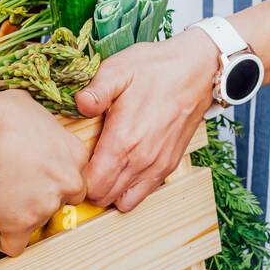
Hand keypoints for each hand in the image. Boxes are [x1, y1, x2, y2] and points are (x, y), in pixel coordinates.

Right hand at [0, 90, 88, 255]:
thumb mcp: (28, 105)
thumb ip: (40, 120)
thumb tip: (29, 117)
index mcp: (75, 154)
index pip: (76, 174)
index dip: (54, 175)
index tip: (35, 174)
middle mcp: (68, 182)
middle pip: (65, 201)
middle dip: (45, 198)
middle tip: (19, 190)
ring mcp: (46, 206)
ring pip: (39, 222)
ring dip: (21, 216)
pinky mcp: (21, 225)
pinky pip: (14, 245)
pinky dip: (3, 241)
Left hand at [75, 30, 219, 211]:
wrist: (197, 70)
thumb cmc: (155, 68)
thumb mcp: (119, 70)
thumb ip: (96, 90)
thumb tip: (79, 104)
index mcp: (123, 140)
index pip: (92, 184)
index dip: (77, 178)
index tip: (72, 163)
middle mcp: (141, 160)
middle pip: (105, 197)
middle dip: (89, 186)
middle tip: (83, 164)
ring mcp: (157, 166)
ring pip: (125, 201)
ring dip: (110, 191)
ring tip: (102, 169)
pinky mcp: (169, 166)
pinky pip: (144, 193)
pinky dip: (130, 188)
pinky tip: (123, 168)